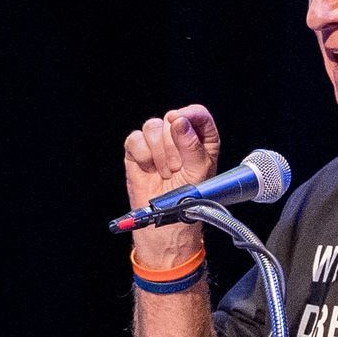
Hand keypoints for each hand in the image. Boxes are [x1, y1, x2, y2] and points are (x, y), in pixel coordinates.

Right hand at [123, 104, 221, 266]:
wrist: (165, 222)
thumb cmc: (188, 201)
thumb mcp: (199, 173)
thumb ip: (193, 146)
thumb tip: (179, 121)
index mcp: (202, 140)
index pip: (197, 114)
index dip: (190, 116)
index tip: (183, 124)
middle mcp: (180, 137)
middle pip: (172, 120)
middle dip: (173, 147)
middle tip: (178, 169)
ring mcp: (157, 143)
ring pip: (152, 126)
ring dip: (158, 154)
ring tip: (165, 172)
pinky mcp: (137, 150)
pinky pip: (135, 138)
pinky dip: (142, 156)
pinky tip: (149, 170)